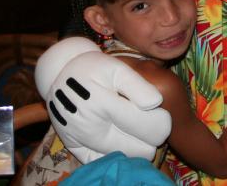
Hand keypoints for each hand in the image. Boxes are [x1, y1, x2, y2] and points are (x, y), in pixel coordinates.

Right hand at [35, 38, 172, 163]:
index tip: (166, 121)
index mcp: (102, 103)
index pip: (140, 123)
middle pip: (130, 145)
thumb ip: (137, 85)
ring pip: (115, 154)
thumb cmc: (93, 67)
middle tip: (158, 134)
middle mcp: (88, 124)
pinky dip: (111, 158)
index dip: (159, 124)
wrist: (60, 72)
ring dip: (133, 151)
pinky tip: (124, 149)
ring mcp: (79, 136)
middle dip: (148, 142)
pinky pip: (94, 159)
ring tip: (145, 142)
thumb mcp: (116, 68)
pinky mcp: (70, 143)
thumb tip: (156, 103)